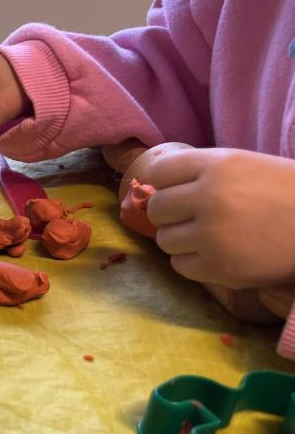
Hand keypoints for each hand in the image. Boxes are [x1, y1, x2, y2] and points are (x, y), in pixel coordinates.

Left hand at [146, 148, 294, 288]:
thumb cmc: (282, 191)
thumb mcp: (243, 165)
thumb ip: (199, 173)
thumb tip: (150, 188)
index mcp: (219, 165)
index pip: (159, 172)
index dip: (165, 183)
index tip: (177, 191)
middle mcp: (211, 198)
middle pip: (156, 208)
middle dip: (169, 214)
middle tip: (192, 216)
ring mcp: (214, 236)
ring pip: (164, 240)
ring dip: (180, 239)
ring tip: (209, 235)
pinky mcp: (221, 268)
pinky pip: (179, 265)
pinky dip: (192, 261)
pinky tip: (216, 253)